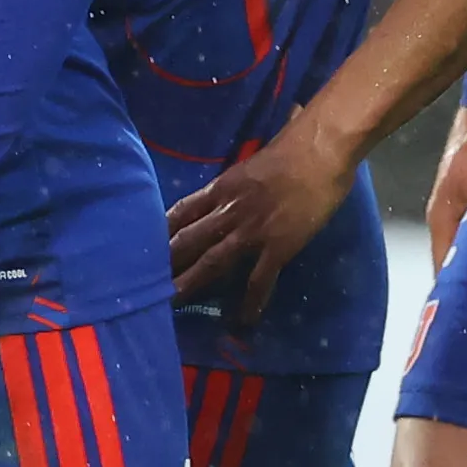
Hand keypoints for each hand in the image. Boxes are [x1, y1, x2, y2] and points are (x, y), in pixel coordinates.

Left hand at [165, 112, 360, 315]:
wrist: (320, 151)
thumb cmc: (293, 146)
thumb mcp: (255, 160)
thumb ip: (244, 173)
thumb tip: (247, 168)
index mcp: (222, 187)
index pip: (182, 210)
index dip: (163, 230)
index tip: (146, 246)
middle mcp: (228, 210)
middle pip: (189, 239)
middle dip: (168, 263)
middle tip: (148, 283)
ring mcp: (251, 230)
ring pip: (212, 261)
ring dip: (191, 283)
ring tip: (172, 304)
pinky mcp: (278, 246)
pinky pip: (260, 279)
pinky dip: (250, 302)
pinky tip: (242, 320)